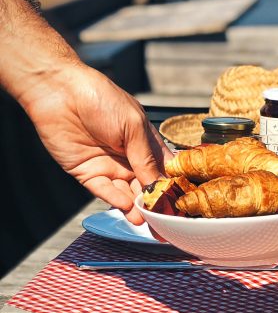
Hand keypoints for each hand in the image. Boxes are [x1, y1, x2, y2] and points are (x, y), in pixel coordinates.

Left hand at [22, 62, 169, 223]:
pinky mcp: (87, 173)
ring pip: (127, 192)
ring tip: (146, 219)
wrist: (60, 93)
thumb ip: (146, 156)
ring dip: (136, 206)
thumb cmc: (101, 99)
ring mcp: (109, 166)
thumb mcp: (133, 125)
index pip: (164, 169)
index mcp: (145, 142)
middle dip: (155, 202)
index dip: (173, 184)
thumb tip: (159, 183)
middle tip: (164, 219)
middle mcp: (129, 157)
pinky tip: (127, 207)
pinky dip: (116, 200)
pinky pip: (104, 191)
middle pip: (146, 185)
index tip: (182, 201)